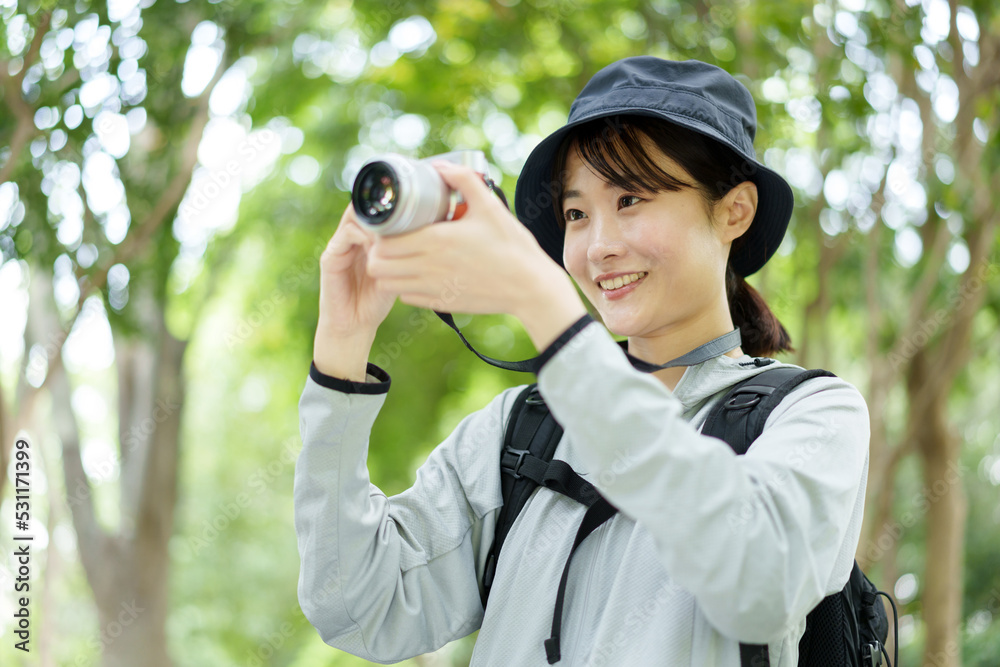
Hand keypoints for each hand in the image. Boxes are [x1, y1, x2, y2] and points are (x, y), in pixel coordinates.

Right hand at [314, 205, 397, 377]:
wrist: (355, 325)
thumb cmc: (376, 300)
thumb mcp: (396, 272)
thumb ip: (403, 253)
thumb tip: (426, 235)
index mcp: (366, 240)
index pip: (375, 212)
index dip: (391, 206)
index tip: (412, 207)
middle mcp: (351, 239)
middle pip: (363, 209)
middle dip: (383, 209)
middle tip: (403, 212)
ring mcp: (339, 246)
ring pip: (354, 218)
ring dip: (374, 221)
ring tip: (391, 228)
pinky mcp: (330, 258)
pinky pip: (344, 236)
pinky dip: (361, 235)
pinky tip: (375, 245)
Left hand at [364, 161, 587, 348]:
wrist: (529, 286)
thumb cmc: (511, 245)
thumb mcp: (490, 206)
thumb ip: (463, 180)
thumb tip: (441, 166)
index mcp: (435, 241)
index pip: (384, 242)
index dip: (378, 233)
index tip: (387, 224)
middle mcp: (429, 267)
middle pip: (378, 265)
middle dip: (377, 251)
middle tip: (389, 239)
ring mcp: (433, 288)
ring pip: (388, 284)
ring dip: (388, 270)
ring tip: (400, 257)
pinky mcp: (441, 303)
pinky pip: (406, 297)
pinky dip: (405, 285)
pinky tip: (418, 273)